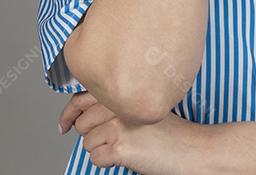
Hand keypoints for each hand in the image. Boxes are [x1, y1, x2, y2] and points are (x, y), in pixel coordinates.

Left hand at [59, 91, 203, 174]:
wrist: (193, 149)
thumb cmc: (171, 132)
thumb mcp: (142, 107)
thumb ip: (116, 104)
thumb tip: (82, 115)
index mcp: (123, 92)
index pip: (81, 98)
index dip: (68, 114)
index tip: (63, 125)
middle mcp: (118, 105)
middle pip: (81, 125)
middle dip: (93, 136)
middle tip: (114, 140)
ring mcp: (118, 125)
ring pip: (87, 143)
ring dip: (102, 150)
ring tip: (127, 146)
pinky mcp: (120, 147)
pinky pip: (96, 159)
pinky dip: (108, 163)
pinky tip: (128, 156)